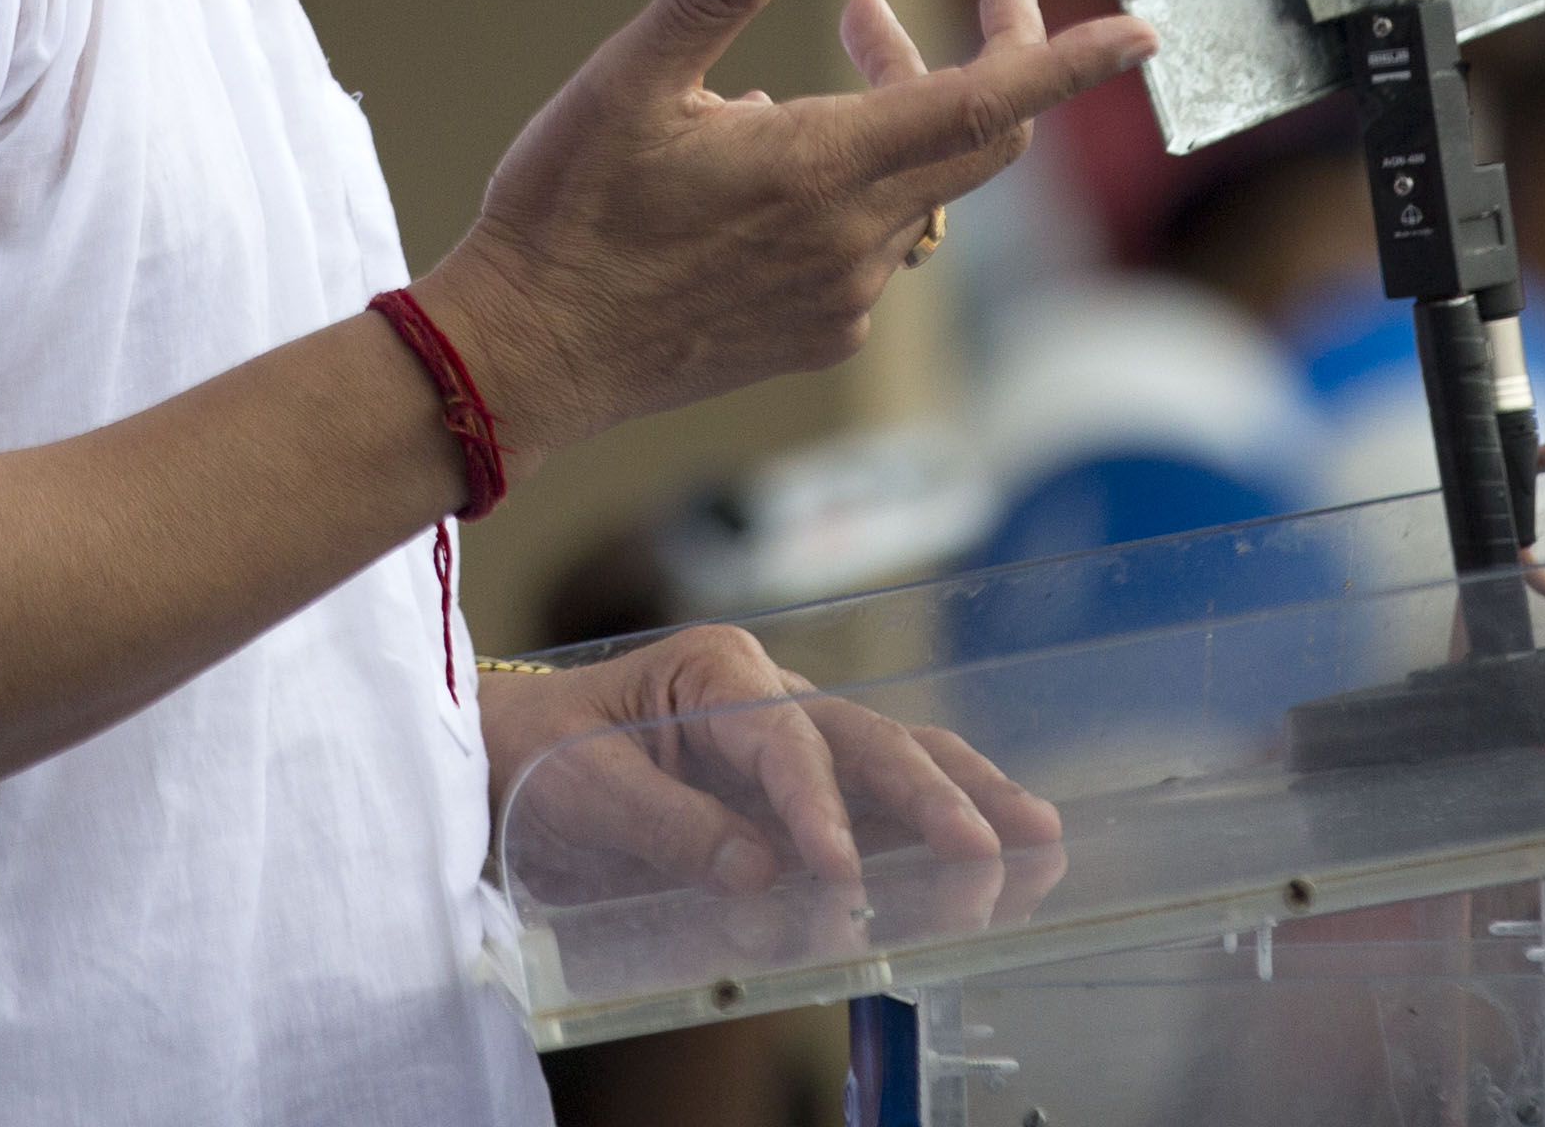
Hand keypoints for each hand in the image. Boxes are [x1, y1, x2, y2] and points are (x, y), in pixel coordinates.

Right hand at [415, 0, 1151, 455]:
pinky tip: (770, 169)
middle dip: (966, 61)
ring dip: (893, 125)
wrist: (525, 358)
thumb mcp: (621, 85)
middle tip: (880, 9)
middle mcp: (853, 240)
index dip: (1069, 60)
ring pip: (921, 196)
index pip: (987, 105)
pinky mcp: (815, 333)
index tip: (1141, 33)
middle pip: (977, 145)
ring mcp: (841, 296)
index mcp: (822, 169)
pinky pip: (876, 248)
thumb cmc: (566, 214)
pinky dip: (855, 191)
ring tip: (799, 80)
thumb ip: (702, 1)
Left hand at [483, 624, 1058, 904]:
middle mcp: (769, 695)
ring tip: (1038, 834)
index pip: (785, 740)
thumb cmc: (537, 757)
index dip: (817, 810)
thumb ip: (670, 827)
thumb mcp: (582, 789)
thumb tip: (762, 875)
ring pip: (895, 762)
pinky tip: (995, 847)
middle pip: (867, 741)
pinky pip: (878, 805)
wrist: (506, 756)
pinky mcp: (798, 790)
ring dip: (965, 800)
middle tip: (989, 851)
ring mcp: (792, 741)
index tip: (837, 873)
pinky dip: (935, 828)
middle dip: (933, 798)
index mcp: (715, 670)